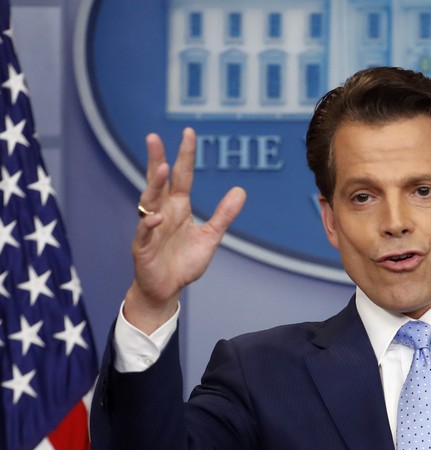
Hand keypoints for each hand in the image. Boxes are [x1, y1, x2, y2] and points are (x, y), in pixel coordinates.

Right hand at [124, 128, 245, 332]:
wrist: (167, 289)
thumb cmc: (184, 261)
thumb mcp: (210, 236)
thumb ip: (223, 214)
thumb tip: (241, 190)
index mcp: (178, 207)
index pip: (182, 176)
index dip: (185, 155)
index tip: (188, 132)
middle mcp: (162, 212)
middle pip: (158, 182)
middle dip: (157, 160)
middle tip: (154, 137)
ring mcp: (150, 228)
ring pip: (148, 202)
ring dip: (154, 186)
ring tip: (162, 169)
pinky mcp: (143, 247)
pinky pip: (144, 233)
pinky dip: (148, 224)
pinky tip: (155, 217)